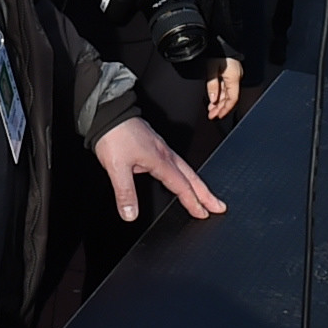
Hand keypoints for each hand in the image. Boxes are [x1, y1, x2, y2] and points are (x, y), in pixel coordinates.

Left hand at [91, 118, 224, 224]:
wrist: (108, 112)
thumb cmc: (114, 135)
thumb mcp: (117, 167)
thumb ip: (125, 193)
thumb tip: (130, 215)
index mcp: (160, 160)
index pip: (181, 185)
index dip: (193, 201)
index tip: (203, 213)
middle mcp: (164, 154)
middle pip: (191, 177)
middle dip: (206, 193)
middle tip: (219, 206)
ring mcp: (161, 148)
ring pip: (186, 169)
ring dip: (198, 184)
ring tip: (206, 195)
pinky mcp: (154, 145)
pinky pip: (176, 162)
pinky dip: (185, 173)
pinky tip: (180, 176)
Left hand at [205, 56, 244, 119]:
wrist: (220, 39)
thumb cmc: (217, 50)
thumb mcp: (212, 67)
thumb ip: (212, 84)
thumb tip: (213, 99)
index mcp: (234, 77)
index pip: (233, 98)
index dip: (225, 109)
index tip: (217, 116)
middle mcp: (236, 77)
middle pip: (230, 98)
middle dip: (221, 108)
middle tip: (211, 115)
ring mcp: (233, 75)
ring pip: (228, 94)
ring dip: (219, 102)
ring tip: (211, 109)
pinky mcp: (229, 73)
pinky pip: (226, 87)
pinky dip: (220, 94)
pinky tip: (213, 99)